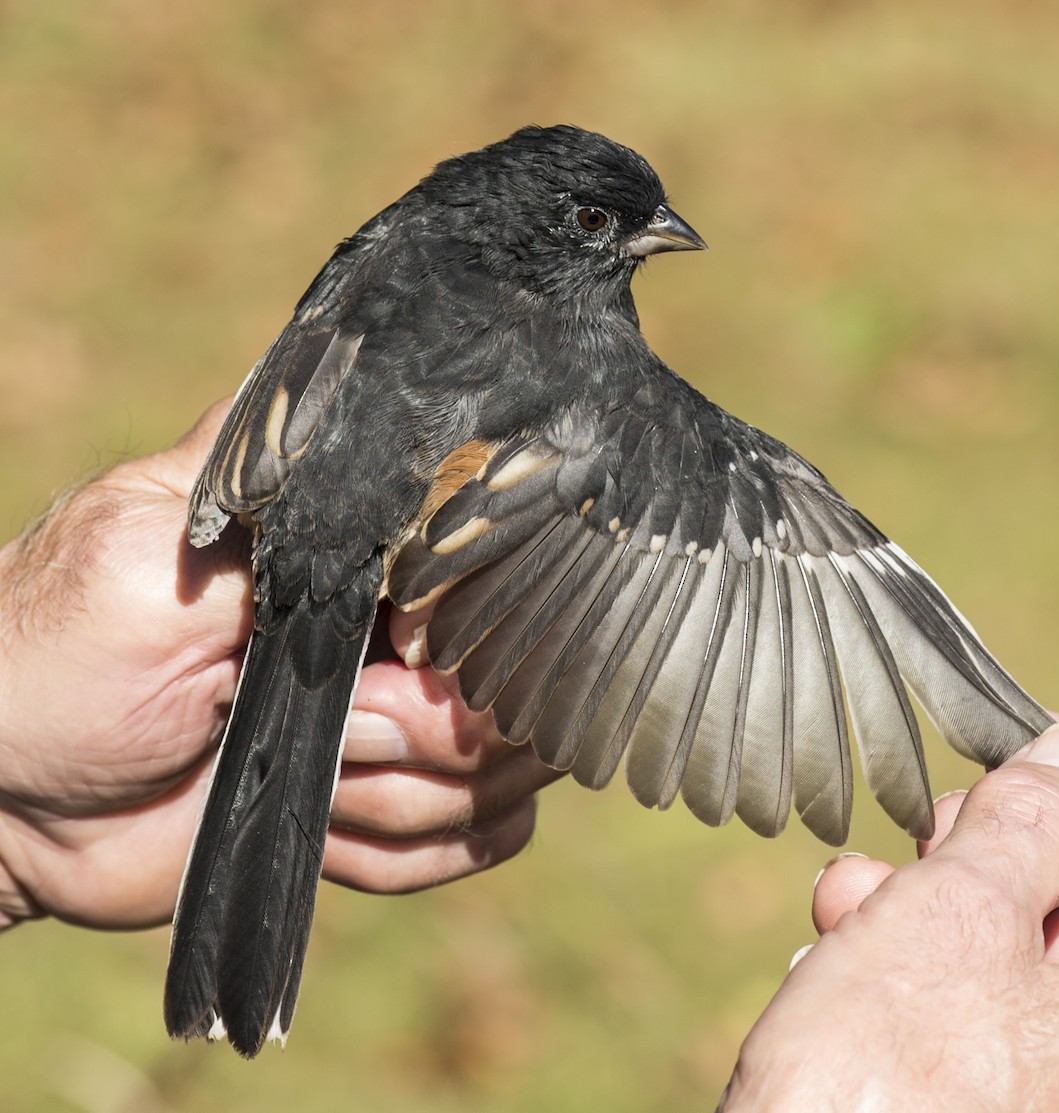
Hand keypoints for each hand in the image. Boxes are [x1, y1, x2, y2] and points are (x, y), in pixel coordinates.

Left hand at [0, 403, 557, 930]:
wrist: (15, 807)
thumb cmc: (58, 661)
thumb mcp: (144, 545)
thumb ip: (262, 491)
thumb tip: (362, 397)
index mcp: (361, 555)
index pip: (500, 575)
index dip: (468, 640)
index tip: (380, 678)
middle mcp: (405, 629)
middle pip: (526, 683)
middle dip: (433, 738)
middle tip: (340, 736)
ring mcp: (414, 720)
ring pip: (516, 771)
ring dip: (407, 801)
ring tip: (315, 784)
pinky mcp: (406, 802)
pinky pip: (488, 838)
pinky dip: (411, 854)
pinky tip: (332, 831)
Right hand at [719, 722, 1058, 1111]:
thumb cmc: (877, 1094)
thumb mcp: (954, 917)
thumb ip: (1028, 822)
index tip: (1031, 745)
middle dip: (989, 856)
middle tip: (927, 827)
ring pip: (1018, 966)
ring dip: (929, 909)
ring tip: (855, 897)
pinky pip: (975, 1026)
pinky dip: (911, 975)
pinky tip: (841, 960)